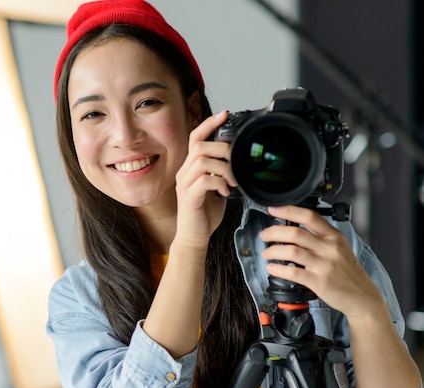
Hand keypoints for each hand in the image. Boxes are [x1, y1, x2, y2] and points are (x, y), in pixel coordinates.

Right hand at [173, 111, 236, 248]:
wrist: (194, 237)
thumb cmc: (204, 214)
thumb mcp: (217, 187)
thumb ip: (222, 173)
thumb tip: (239, 162)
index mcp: (191, 167)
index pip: (196, 137)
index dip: (209, 124)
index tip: (225, 114)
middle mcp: (184, 172)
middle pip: (199, 146)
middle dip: (222, 148)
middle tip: (235, 162)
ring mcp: (184, 184)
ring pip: (202, 160)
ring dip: (223, 167)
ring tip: (232, 180)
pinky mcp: (188, 197)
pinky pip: (204, 180)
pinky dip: (219, 183)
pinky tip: (226, 191)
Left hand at [259, 205, 384, 318]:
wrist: (362, 296)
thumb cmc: (347, 272)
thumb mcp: (340, 247)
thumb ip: (320, 237)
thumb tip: (292, 229)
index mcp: (334, 236)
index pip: (309, 216)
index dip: (288, 210)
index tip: (273, 209)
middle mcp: (330, 248)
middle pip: (295, 233)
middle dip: (274, 232)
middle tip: (264, 235)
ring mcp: (325, 265)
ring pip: (292, 252)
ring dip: (273, 251)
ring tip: (266, 253)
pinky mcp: (320, 282)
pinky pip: (293, 273)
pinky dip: (278, 269)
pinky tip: (272, 268)